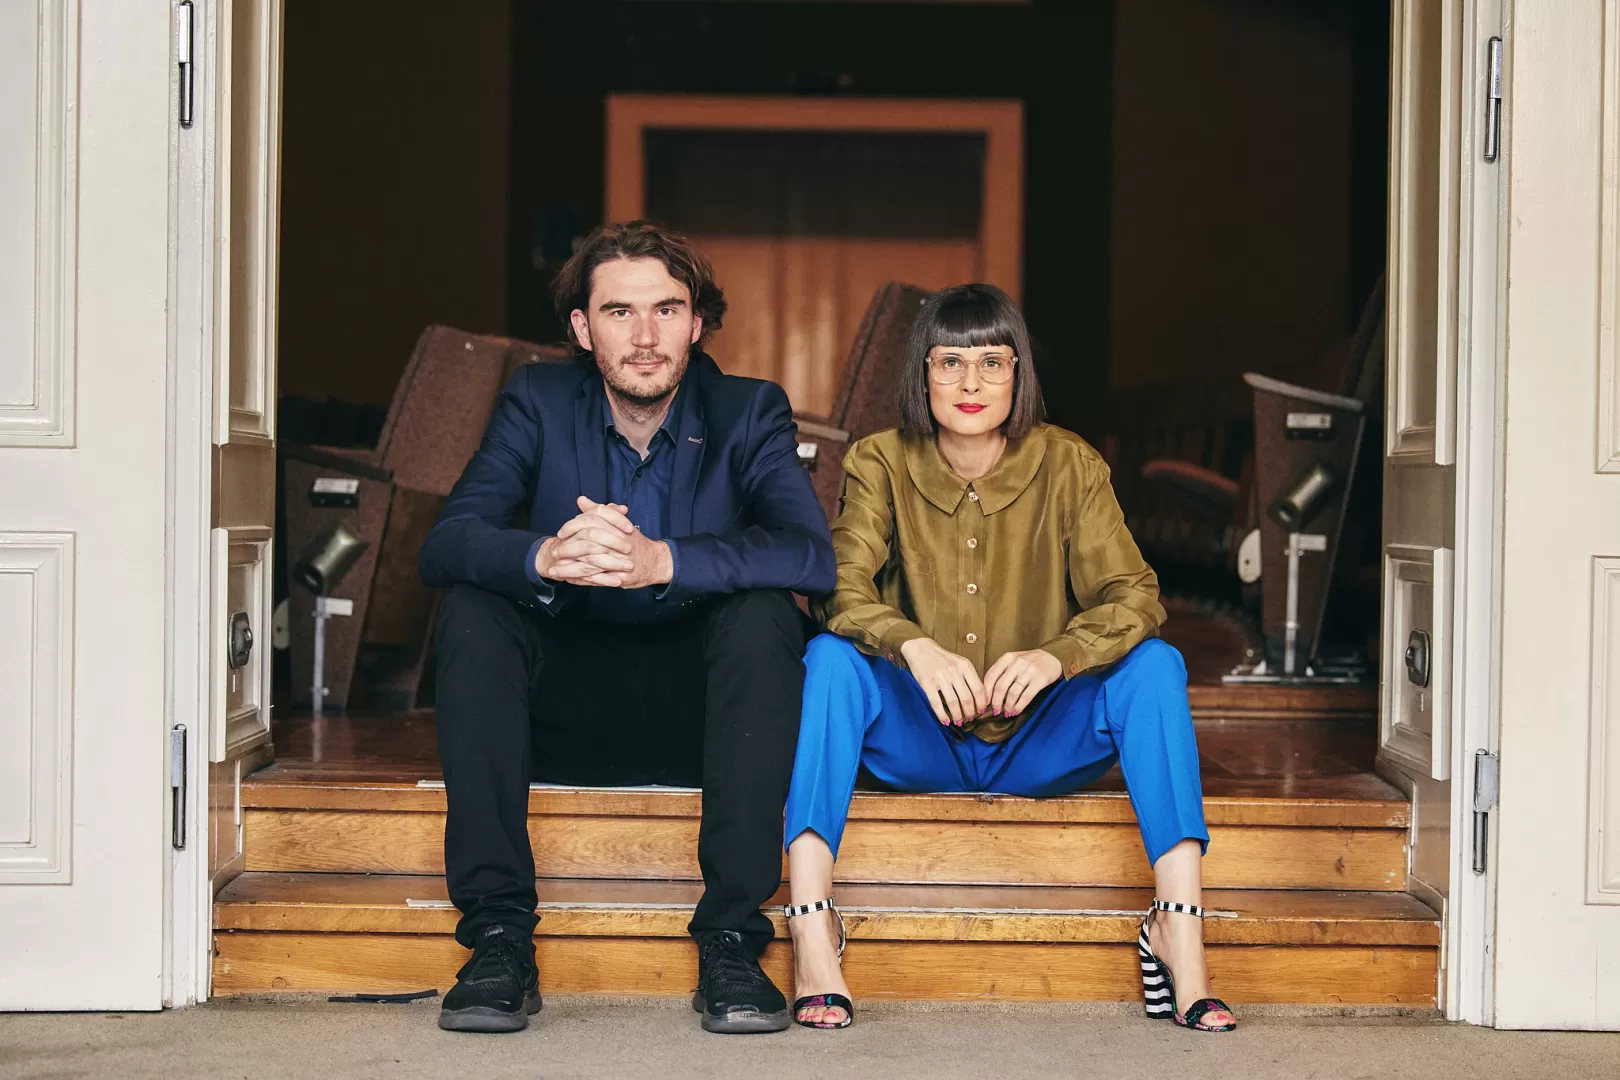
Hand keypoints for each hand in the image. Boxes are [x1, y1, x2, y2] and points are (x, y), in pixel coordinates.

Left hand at [535, 497, 672, 589]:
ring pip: (590, 563)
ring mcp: (619, 560)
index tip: (560, 533)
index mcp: (616, 527)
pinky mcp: (620, 576)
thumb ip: (599, 511)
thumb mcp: (618, 523)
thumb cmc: (634, 542)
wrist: (655, 561)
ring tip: (555, 571)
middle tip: (555, 553)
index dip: (573, 526)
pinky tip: (569, 580)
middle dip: (568, 549)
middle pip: (588, 543)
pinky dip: (581, 580)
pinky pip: (597, 579)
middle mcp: (618, 542)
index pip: (592, 522)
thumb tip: (581, 500)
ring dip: (570, 568)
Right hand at [899, 637, 988, 726]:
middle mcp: (954, 671)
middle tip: (969, 719)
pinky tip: (945, 721)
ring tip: (959, 721)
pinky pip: (936, 703)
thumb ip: (969, 677)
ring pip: (953, 703)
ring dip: (957, 716)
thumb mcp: (960, 662)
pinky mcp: (927, 683)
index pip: (978, 689)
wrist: (920, 648)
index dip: (981, 703)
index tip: (980, 711)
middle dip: (970, 713)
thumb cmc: (942, 658)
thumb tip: (980, 698)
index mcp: (965, 666)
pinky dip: (942, 715)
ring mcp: (940, 677)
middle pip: (967, 698)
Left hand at [982, 649, 1062, 717]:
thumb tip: (990, 694)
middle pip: (1000, 686)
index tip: (985, 703)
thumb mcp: (1014, 660)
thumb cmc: (1030, 661)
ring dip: (1008, 706)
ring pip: (1013, 693)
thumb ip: (1002, 671)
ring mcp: (1029, 671)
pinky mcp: (1040, 680)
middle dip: (996, 702)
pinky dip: (1019, 706)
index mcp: (1007, 658)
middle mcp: (1017, 663)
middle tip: (996, 711)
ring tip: (1007, 712)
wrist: (1053, 656)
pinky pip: (1026, 696)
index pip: (991, 676)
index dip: (986, 692)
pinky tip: (1016, 711)